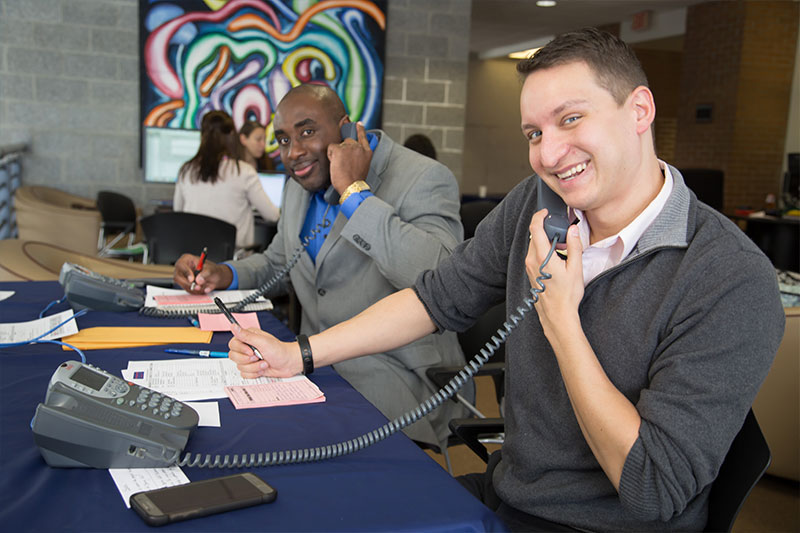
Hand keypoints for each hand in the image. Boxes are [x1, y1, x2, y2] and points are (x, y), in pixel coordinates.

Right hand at [173, 254, 231, 293]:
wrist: (214, 276)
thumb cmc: (211, 269)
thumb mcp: (211, 269)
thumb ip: (205, 274)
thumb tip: (199, 281)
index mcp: (186, 259)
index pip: (181, 265)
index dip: (186, 273)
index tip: (192, 279)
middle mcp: (182, 268)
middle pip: (178, 277)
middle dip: (188, 284)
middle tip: (198, 287)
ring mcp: (182, 277)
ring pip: (183, 285)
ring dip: (194, 289)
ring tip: (204, 287)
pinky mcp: (184, 284)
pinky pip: (187, 290)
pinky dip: (195, 291)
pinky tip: (203, 288)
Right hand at [228, 325, 302, 377]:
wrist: (288, 364)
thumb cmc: (279, 351)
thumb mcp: (262, 342)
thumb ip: (246, 335)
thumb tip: (233, 326)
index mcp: (248, 338)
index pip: (233, 344)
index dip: (241, 350)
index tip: (251, 351)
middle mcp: (247, 348)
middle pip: (233, 356)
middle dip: (247, 360)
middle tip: (258, 357)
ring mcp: (249, 359)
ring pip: (240, 366)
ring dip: (254, 367)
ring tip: (264, 363)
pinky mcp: (251, 368)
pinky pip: (244, 374)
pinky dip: (254, 373)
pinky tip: (263, 368)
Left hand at [327, 122, 371, 192]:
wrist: (352, 187)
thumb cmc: (355, 181)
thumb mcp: (363, 166)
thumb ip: (359, 156)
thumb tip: (350, 155)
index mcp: (367, 152)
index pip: (363, 137)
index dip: (360, 129)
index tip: (358, 124)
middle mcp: (359, 147)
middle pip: (346, 142)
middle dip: (343, 150)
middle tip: (344, 164)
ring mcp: (349, 147)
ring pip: (338, 146)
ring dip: (337, 155)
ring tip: (341, 167)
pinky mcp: (339, 150)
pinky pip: (331, 148)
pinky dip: (330, 156)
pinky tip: (336, 164)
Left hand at [525, 209, 583, 339]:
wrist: (557, 315)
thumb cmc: (566, 296)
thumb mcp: (576, 268)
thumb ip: (574, 246)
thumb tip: (573, 230)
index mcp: (542, 256)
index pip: (534, 228)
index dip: (539, 216)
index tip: (546, 212)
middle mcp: (531, 261)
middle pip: (534, 235)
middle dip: (547, 230)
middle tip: (562, 232)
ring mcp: (529, 268)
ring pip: (534, 246)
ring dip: (546, 241)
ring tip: (561, 249)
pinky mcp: (530, 273)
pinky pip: (534, 255)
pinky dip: (543, 251)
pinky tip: (556, 259)